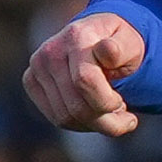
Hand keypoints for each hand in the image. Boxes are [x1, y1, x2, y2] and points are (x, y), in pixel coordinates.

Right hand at [23, 10, 149, 135]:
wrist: (97, 37)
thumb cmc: (120, 44)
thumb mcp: (131, 43)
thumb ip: (122, 49)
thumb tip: (107, 49)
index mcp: (76, 37)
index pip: (85, 82)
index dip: (108, 102)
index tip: (123, 104)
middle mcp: (51, 51)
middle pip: (76, 107)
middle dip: (107, 121)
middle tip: (125, 118)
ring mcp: (37, 66)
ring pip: (65, 117)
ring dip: (95, 124)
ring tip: (111, 114)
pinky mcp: (30, 81)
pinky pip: (56, 118)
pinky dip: (80, 124)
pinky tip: (95, 114)